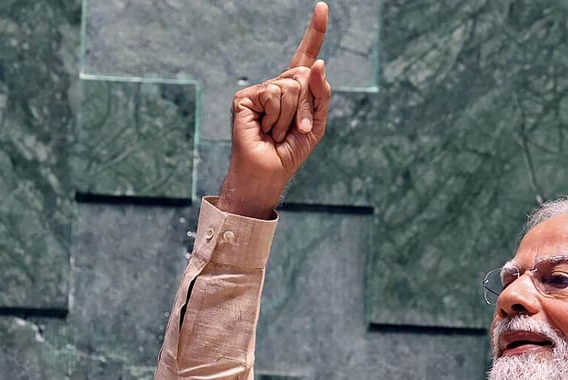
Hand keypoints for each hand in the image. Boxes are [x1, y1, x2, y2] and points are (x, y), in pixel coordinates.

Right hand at [218, 2, 331, 217]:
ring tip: (277, 133)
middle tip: (297, 129)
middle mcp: (276, 85)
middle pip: (305, 76)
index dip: (315, 32)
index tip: (322, 7)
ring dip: (291, 116)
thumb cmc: (290, 152)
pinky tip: (264, 130)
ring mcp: (259, 90)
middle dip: (307, 106)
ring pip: (290, 85)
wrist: (268, 174)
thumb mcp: (316, 124)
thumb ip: (321, 94)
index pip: (306, 56)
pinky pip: (273, 93)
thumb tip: (319, 63)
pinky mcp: (244, 97)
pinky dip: (276, 116)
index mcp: (294, 90)